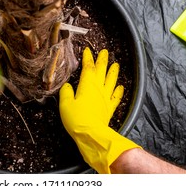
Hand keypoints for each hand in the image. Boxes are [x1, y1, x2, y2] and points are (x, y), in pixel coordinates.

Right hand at [59, 47, 139, 172]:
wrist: (91, 134)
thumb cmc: (77, 118)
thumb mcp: (65, 104)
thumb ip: (66, 92)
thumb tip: (67, 86)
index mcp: (87, 85)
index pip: (88, 68)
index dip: (88, 58)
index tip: (88, 51)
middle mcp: (98, 89)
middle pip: (101, 71)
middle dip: (102, 60)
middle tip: (105, 52)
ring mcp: (105, 98)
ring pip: (111, 81)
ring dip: (113, 72)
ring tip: (115, 65)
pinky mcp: (109, 108)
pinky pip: (116, 97)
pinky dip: (118, 91)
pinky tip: (120, 87)